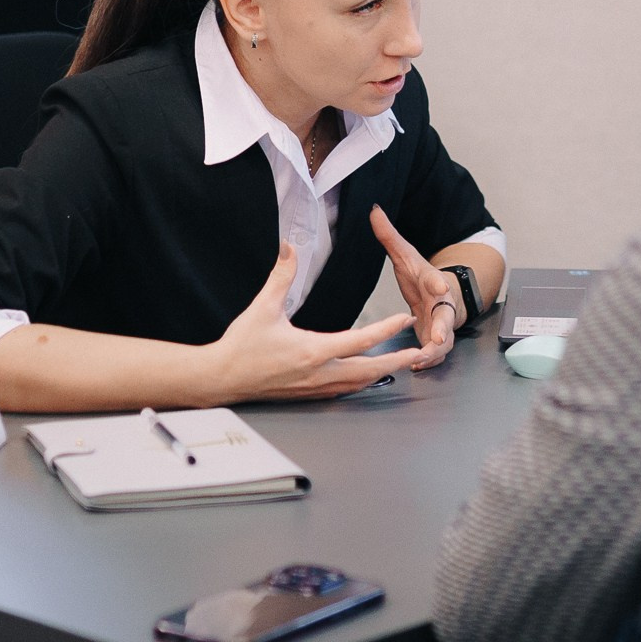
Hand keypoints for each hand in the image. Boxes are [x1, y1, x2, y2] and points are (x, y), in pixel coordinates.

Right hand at [202, 244, 421, 400]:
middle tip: (419, 352)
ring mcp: (315, 387)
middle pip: (369, 369)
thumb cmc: (241, 347)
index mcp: (313, 351)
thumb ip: (281, 276)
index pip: (360, 340)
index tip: (403, 319)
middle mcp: (319, 373)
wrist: (221, 378)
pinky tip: (365, 377)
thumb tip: (290, 247)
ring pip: (358, 383)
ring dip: (381, 373)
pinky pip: (343, 390)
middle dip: (397, 360)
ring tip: (400, 364)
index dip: (386, 330)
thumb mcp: (262, 307)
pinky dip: (360, 383)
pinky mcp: (308, 394)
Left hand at [371, 205, 460, 370]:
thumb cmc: (423, 278)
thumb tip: (374, 210)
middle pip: (446, 315)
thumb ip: (390, 236)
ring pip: (445, 340)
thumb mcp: (406, 257)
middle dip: (443, 326)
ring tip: (422, 358)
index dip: (437, 281)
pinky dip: (429, 361)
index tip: (436, 282)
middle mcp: (442, 304)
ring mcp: (442, 324)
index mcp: (434, 282)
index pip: (437, 279)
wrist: (443, 296)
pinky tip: (416, 365)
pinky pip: (438, 354)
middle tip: (436, 336)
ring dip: (435, 350)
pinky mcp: (438, 341)